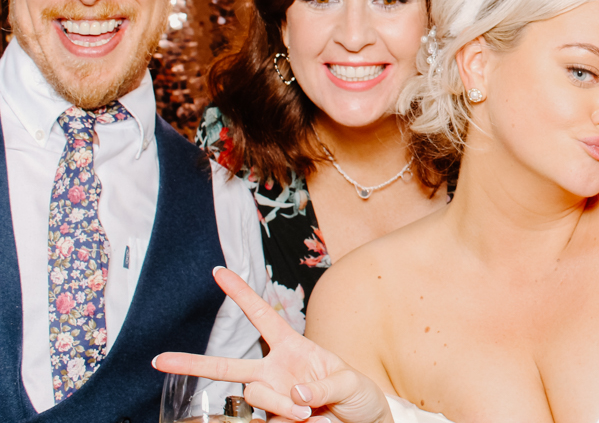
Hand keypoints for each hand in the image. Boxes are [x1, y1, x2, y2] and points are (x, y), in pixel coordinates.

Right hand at [154, 267, 392, 422]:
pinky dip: (285, 420)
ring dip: (278, 405)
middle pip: (227, 366)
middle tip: (159, 360)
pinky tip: (306, 420)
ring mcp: (271, 398)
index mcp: (293, 348)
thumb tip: (295, 396)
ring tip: (307, 413)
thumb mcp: (350, 383)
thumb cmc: (358, 395)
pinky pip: (265, 419)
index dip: (241, 294)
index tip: (218, 272)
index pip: (262, 317)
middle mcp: (275, 371)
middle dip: (192, 363)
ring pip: (252, 395)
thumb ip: (325, 385)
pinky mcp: (271, 420)